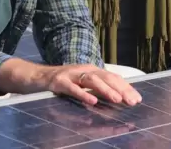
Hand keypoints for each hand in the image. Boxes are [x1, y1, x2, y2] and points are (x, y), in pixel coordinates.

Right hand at [0, 58, 141, 106]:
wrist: (33, 77)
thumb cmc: (60, 83)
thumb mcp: (80, 85)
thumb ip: (95, 89)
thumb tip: (117, 99)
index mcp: (90, 71)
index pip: (112, 78)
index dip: (126, 87)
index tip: (137, 99)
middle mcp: (83, 70)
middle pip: (105, 77)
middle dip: (121, 89)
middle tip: (132, 102)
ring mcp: (70, 74)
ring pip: (91, 80)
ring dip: (106, 90)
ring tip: (118, 100)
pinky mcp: (57, 82)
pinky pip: (72, 88)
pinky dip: (82, 94)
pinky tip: (92, 101)